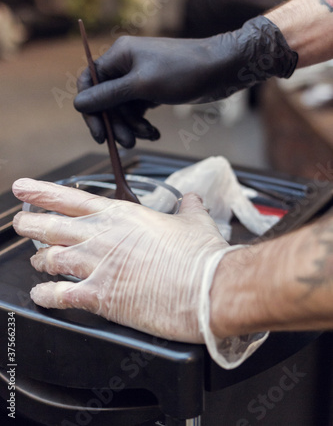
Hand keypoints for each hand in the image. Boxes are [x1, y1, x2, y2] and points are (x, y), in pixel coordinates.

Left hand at [12, 178, 230, 342]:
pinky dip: (45, 295)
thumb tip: (192, 199)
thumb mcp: (195, 221)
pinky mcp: (99, 297)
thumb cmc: (200, 255)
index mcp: (121, 215)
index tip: (23, 188)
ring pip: (50, 259)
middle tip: (21, 222)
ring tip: (35, 261)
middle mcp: (102, 237)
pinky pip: (59, 296)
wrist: (207, 288)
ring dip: (38, 260)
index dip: (42, 193)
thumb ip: (188, 207)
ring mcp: (97, 267)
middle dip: (30, 223)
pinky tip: (41, 294)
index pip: (71, 199)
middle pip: (51, 227)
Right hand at [75, 16, 297, 147]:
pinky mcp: (153, 90)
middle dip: (116, 123)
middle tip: (127, 143)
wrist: (222, 69)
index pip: (89, 82)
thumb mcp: (142, 86)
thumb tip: (77, 104)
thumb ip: (109, 96)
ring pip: (123, 109)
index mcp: (118, 56)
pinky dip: (143, 124)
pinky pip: (139, 111)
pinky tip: (154, 134)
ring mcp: (140, 79)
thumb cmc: (183, 71)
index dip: (89, 109)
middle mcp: (126, 65)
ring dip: (132, 127)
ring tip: (148, 137)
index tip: (98, 132)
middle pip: (106, 100)